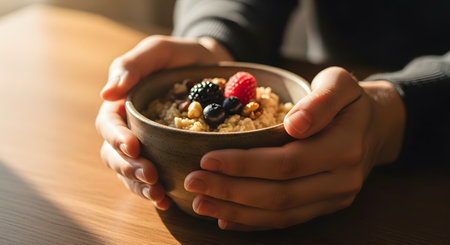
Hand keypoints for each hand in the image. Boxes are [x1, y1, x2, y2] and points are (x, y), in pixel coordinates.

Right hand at [95, 35, 232, 209]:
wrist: (212, 67)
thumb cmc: (182, 56)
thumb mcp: (158, 51)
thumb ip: (132, 66)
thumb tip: (106, 93)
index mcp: (122, 104)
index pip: (108, 125)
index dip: (117, 138)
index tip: (134, 147)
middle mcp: (130, 127)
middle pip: (115, 155)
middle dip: (129, 168)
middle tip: (150, 175)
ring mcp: (147, 144)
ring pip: (130, 172)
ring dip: (139, 186)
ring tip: (158, 194)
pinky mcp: (165, 156)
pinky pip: (153, 178)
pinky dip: (155, 191)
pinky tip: (166, 200)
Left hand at [184, 67, 405, 229]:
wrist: (376, 126)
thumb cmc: (350, 100)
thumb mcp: (340, 83)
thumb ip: (320, 100)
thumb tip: (294, 124)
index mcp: (344, 147)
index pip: (286, 162)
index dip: (244, 164)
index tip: (207, 158)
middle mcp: (341, 180)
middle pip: (279, 194)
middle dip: (231, 190)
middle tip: (193, 182)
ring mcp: (334, 198)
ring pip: (280, 213)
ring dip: (236, 210)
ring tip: (200, 202)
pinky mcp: (325, 206)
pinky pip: (287, 221)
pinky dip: (253, 221)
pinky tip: (226, 218)